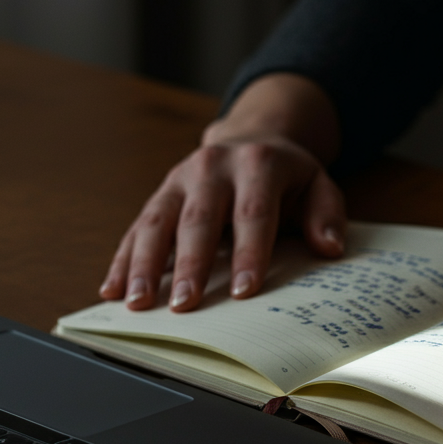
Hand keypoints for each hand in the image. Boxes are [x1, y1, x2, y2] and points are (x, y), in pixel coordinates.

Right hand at [99, 73, 345, 310]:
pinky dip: (122, 260)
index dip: (248, 253)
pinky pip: (136, 228)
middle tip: (185, 305)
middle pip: (199, 220)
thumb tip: (330, 247)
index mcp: (257, 164)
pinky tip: (112, 290)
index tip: (243, 291)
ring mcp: (180, 180)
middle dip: (190, 265)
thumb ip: (327, 214)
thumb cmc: (286, 175)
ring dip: (145, 265)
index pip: (253, 214)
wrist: (251, 138)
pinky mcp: (159, 195)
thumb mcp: (318, 184)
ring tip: (138, 303)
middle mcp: (213, 167)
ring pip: (157, 222)